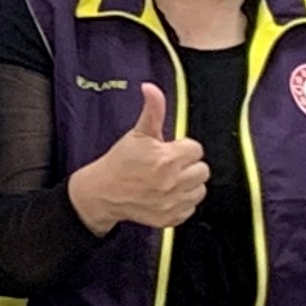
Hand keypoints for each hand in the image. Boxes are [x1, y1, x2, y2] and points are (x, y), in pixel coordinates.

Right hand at [67, 83, 209, 232]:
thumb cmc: (120, 162)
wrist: (103, 192)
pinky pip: (191, 208)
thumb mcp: (137, 133)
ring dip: (189, 184)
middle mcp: (173, 182)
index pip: (195, 149)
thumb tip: (151, 88)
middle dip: (188, 165)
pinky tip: (168, 194)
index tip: (170, 150)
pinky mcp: (170, 218)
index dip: (182, 147)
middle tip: (171, 164)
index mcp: (167, 159)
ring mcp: (172, 202)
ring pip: (200, 190)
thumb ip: (152, 110)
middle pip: (202, 170)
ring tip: (171, 179)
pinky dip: (182, 202)